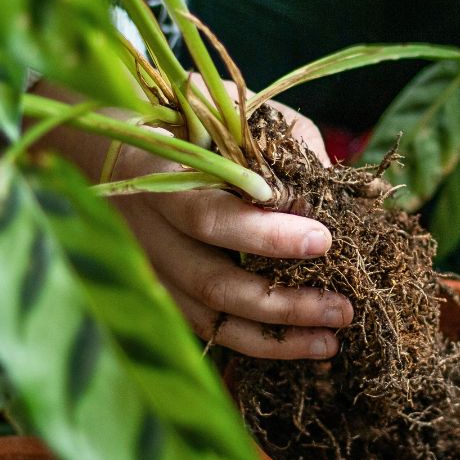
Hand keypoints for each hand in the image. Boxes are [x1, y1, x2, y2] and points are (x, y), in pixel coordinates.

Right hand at [113, 100, 352, 358]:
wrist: (118, 145)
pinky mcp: (164, 293)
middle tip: (342, 307)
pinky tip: (303, 345)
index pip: (210, 216)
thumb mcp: (236, 114)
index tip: (323, 240)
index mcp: (160, 179)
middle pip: (212, 282)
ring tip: (330, 342)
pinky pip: (209, 330)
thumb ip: (283, 150)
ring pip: (211, 318)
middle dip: (282, 301)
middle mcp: (148, 232)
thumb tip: (334, 199)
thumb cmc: (193, 123)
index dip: (265, 235)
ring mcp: (151, 269)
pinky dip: (257, 343)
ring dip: (274, 337)